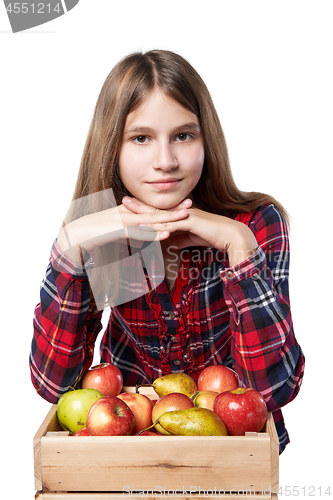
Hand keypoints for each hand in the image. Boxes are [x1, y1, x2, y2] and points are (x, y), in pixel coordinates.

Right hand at [57, 198, 189, 263]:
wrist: (73, 238)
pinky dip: (152, 234)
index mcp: (125, 212)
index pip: (150, 208)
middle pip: (153, 210)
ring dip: (167, 218)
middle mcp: (125, 213)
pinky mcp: (116, 231)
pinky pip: (137, 232)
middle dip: (172, 208)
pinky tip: (165, 235)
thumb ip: (129, 235)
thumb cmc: (93, 237)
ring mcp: (120, 221)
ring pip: (148, 219)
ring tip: (184, 216)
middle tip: (191, 204)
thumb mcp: (114, 234)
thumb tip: (141, 239)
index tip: (184, 204)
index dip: (167, 206)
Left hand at [123, 197, 257, 266]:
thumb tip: (167, 243)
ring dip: (144, 213)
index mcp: (180, 213)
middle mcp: (180, 210)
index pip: (158, 209)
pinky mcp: (190, 221)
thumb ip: (178, 239)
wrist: (229, 235)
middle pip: (155, 207)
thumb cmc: (212, 235)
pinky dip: (158, 227)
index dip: (144, 207)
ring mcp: (184, 214)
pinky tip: (146, 228)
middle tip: (122, 200)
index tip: (130, 205)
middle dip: (139, 205)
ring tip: (129, 211)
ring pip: (160, 214)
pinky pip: (171, 224)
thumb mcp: (190, 238)